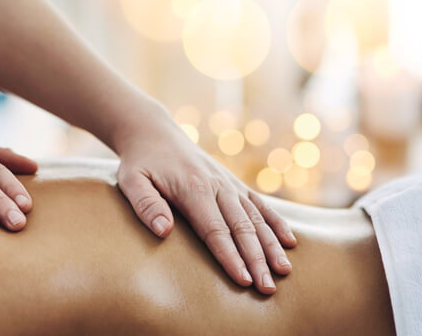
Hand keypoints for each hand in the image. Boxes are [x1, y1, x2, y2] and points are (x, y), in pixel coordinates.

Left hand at [116, 122, 296, 293]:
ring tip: (284, 271)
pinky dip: (276, 222)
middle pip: (241, 228)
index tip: (243, 281)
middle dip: (257, 259)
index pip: (215, 230)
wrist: (154, 132)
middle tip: (268, 289)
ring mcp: (229, 183)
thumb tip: (164, 232)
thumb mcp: (131, 181)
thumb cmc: (140, 162)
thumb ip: (146, 205)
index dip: (230, 257)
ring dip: (271, 245)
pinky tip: (290, 242)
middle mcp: (217, 186)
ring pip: (256, 218)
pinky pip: (260, 204)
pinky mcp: (234, 183)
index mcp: (193, 189)